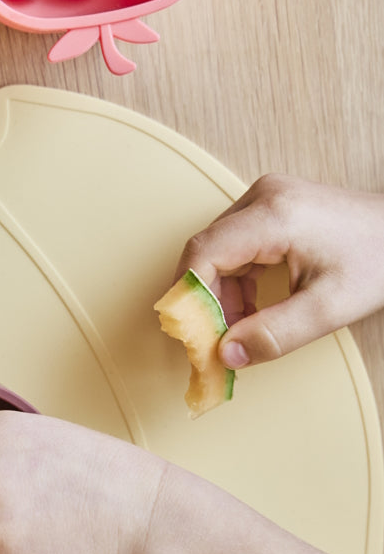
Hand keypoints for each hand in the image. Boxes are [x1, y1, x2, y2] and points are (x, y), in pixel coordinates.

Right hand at [177, 174, 383, 368]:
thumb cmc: (379, 260)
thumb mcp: (329, 308)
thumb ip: (274, 335)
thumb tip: (227, 355)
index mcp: (275, 215)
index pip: (204, 252)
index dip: (188, 297)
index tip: (189, 336)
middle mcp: (263, 198)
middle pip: (207, 253)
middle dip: (205, 303)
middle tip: (212, 345)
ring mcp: (265, 201)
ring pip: (217, 254)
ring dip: (220, 298)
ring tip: (238, 333)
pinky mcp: (271, 210)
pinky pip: (234, 249)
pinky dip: (235, 285)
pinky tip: (249, 312)